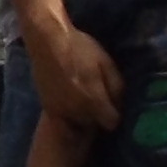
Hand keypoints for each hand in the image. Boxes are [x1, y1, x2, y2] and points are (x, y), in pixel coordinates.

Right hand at [32, 14, 123, 134]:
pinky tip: (69, 97)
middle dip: (98, 114)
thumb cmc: (80, 49)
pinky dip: (68, 113)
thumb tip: (119, 103)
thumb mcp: (107, 63)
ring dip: (83, 115)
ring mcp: (60, 112)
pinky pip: (63, 120)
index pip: (112, 123)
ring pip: (79, 123)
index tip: (112, 104)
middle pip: (95, 124)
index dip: (115, 114)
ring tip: (81, 97)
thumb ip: (116, 87)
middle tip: (97, 97)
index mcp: (94, 101)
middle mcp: (77, 112)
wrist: (47, 42)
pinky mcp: (47, 108)